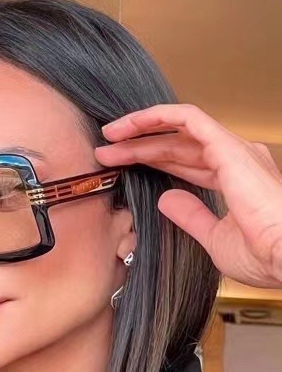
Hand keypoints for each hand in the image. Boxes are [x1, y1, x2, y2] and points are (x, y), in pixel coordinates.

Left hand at [93, 103, 281, 288]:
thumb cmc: (266, 255)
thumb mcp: (215, 238)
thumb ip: (191, 215)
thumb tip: (165, 199)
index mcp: (236, 181)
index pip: (186, 163)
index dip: (152, 162)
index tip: (120, 167)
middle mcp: (236, 160)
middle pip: (177, 146)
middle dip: (138, 147)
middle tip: (105, 152)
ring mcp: (233, 150)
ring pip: (178, 130)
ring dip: (141, 132)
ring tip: (109, 137)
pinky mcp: (227, 146)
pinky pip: (188, 118)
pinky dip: (157, 117)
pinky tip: (130, 124)